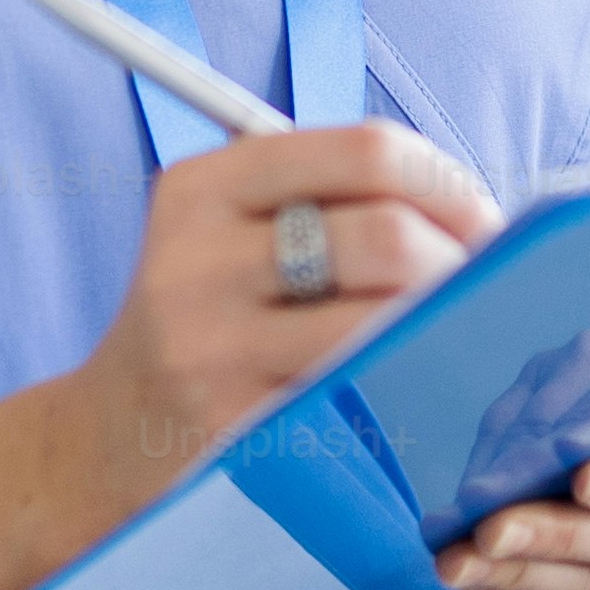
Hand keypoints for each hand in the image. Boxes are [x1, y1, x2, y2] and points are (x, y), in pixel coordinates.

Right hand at [74, 123, 497, 495]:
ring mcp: (211, 351)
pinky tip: (416, 384)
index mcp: (204, 187)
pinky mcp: (233, 429)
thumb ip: (327, 197)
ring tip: (462, 330)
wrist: (105, 437)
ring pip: (382, 322)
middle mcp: (197, 261)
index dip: (446, 179)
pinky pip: (360, 395)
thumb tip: (476, 209)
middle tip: (484, 284)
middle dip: (460, 260)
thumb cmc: (208, 318)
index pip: (365, 152)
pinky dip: (406, 385)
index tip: (480, 214)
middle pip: (386, 237)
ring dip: (445, 326)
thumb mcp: (228, 230)